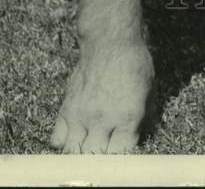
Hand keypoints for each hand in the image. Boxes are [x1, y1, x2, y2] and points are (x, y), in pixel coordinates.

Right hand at [50, 0, 152, 153]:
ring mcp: (81, 114)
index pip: (120, 157)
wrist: (109, 39)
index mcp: (127, 117)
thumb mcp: (148, 90)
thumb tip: (137, 141)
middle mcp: (102, 119)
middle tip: (101, 162)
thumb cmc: (134, 62)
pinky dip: (63, 144)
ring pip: (72, 152)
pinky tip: (73, 140)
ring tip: (86, 154)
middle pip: (94, 159)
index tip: (121, 162)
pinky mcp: (66, 107)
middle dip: (98, 164)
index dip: (121, 163)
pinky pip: (56, 137)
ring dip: (79, 156)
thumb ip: (141, 118)